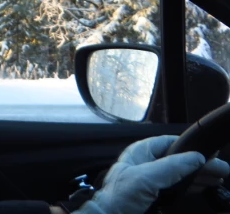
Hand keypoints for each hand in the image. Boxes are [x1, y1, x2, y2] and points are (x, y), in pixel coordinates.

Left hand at [74, 135, 228, 213]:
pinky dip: (191, 187)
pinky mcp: (153, 195)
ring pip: (179, 174)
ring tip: (218, 179)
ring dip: (199, 176)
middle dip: (201, 164)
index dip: (191, 146)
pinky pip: (176, 187)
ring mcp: (149, 180)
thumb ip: (172, 166)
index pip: (170, 142)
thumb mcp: (147, 177)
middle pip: (179, 159)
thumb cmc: (120, 197)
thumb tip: (196, 157)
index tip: (210, 153)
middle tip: (222, 170)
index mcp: (140, 152)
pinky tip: (203, 188)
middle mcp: (145, 163)